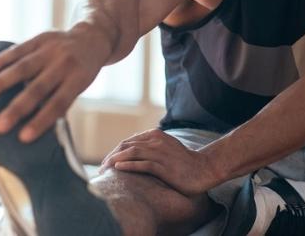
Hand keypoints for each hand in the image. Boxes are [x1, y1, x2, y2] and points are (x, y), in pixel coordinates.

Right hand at [0, 24, 110, 142]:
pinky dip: (0, 60)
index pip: (58, 104)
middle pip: (38, 88)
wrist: (91, 38)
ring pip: (23, 67)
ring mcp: (51, 50)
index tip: (23, 138)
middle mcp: (64, 64)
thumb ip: (58, 102)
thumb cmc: (81, 72)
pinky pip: (18, 50)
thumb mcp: (79, 86)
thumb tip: (33, 127)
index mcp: (77, 80)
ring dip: (0, 83)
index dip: (41, 121)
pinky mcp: (40, 38)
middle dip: (16, 108)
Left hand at [102, 129, 221, 195]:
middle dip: (111, 156)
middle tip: (101, 168)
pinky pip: (142, 164)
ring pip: (131, 153)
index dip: (115, 151)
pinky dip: (128, 166)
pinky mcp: (164, 166)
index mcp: (155, 135)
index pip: (128, 141)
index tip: (106, 162)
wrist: (203, 169)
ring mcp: (160, 153)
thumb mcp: (165, 148)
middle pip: (126, 145)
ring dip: (115, 161)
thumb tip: (131, 149)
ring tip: (104, 169)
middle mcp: (156, 141)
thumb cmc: (183, 162)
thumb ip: (150, 146)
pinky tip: (118, 169)